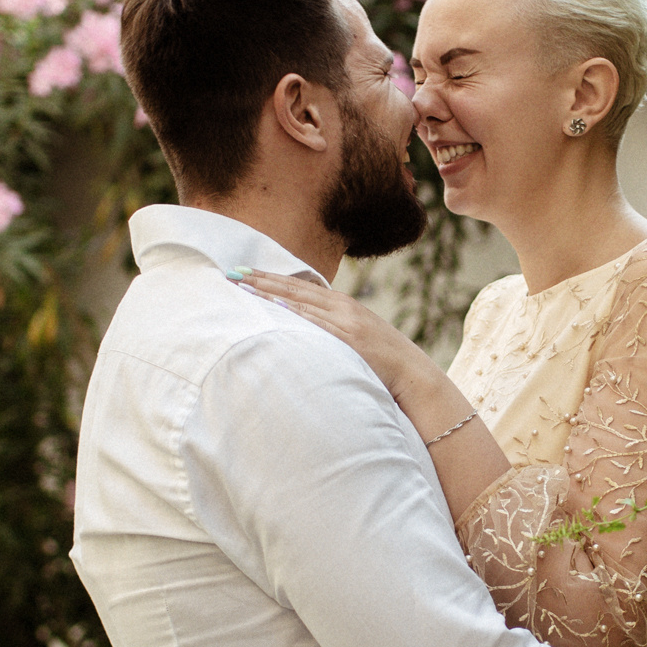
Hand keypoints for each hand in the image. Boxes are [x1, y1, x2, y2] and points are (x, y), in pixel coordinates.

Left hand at [235, 270, 437, 405]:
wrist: (413, 374)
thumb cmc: (384, 360)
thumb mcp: (358, 336)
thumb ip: (334, 329)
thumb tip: (308, 330)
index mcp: (344, 305)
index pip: (301, 286)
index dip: (272, 278)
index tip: (247, 272)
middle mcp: (343, 307)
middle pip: (295, 288)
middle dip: (262, 279)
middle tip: (233, 272)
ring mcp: (345, 322)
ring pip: (300, 301)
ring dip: (269, 291)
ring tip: (243, 285)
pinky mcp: (348, 339)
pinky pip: (314, 323)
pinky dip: (292, 312)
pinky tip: (273, 305)